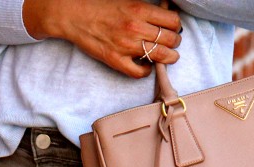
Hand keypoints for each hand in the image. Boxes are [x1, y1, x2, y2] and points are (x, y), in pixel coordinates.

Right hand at [23, 0, 182, 78]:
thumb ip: (147, 8)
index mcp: (140, 10)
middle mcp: (136, 28)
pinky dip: (147, 71)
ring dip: (168, 58)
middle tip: (172, 44)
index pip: (173, 21)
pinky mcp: (116, 61)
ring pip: (159, 56)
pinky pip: (140, 72)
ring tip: (167, 57)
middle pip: (170, 40)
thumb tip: (165, 14)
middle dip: (175, 43)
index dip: (176, 26)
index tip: (173, 29)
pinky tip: (146, 66)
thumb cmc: (102, 7)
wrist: (76, 16)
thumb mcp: (128, 0)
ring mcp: (126, 46)